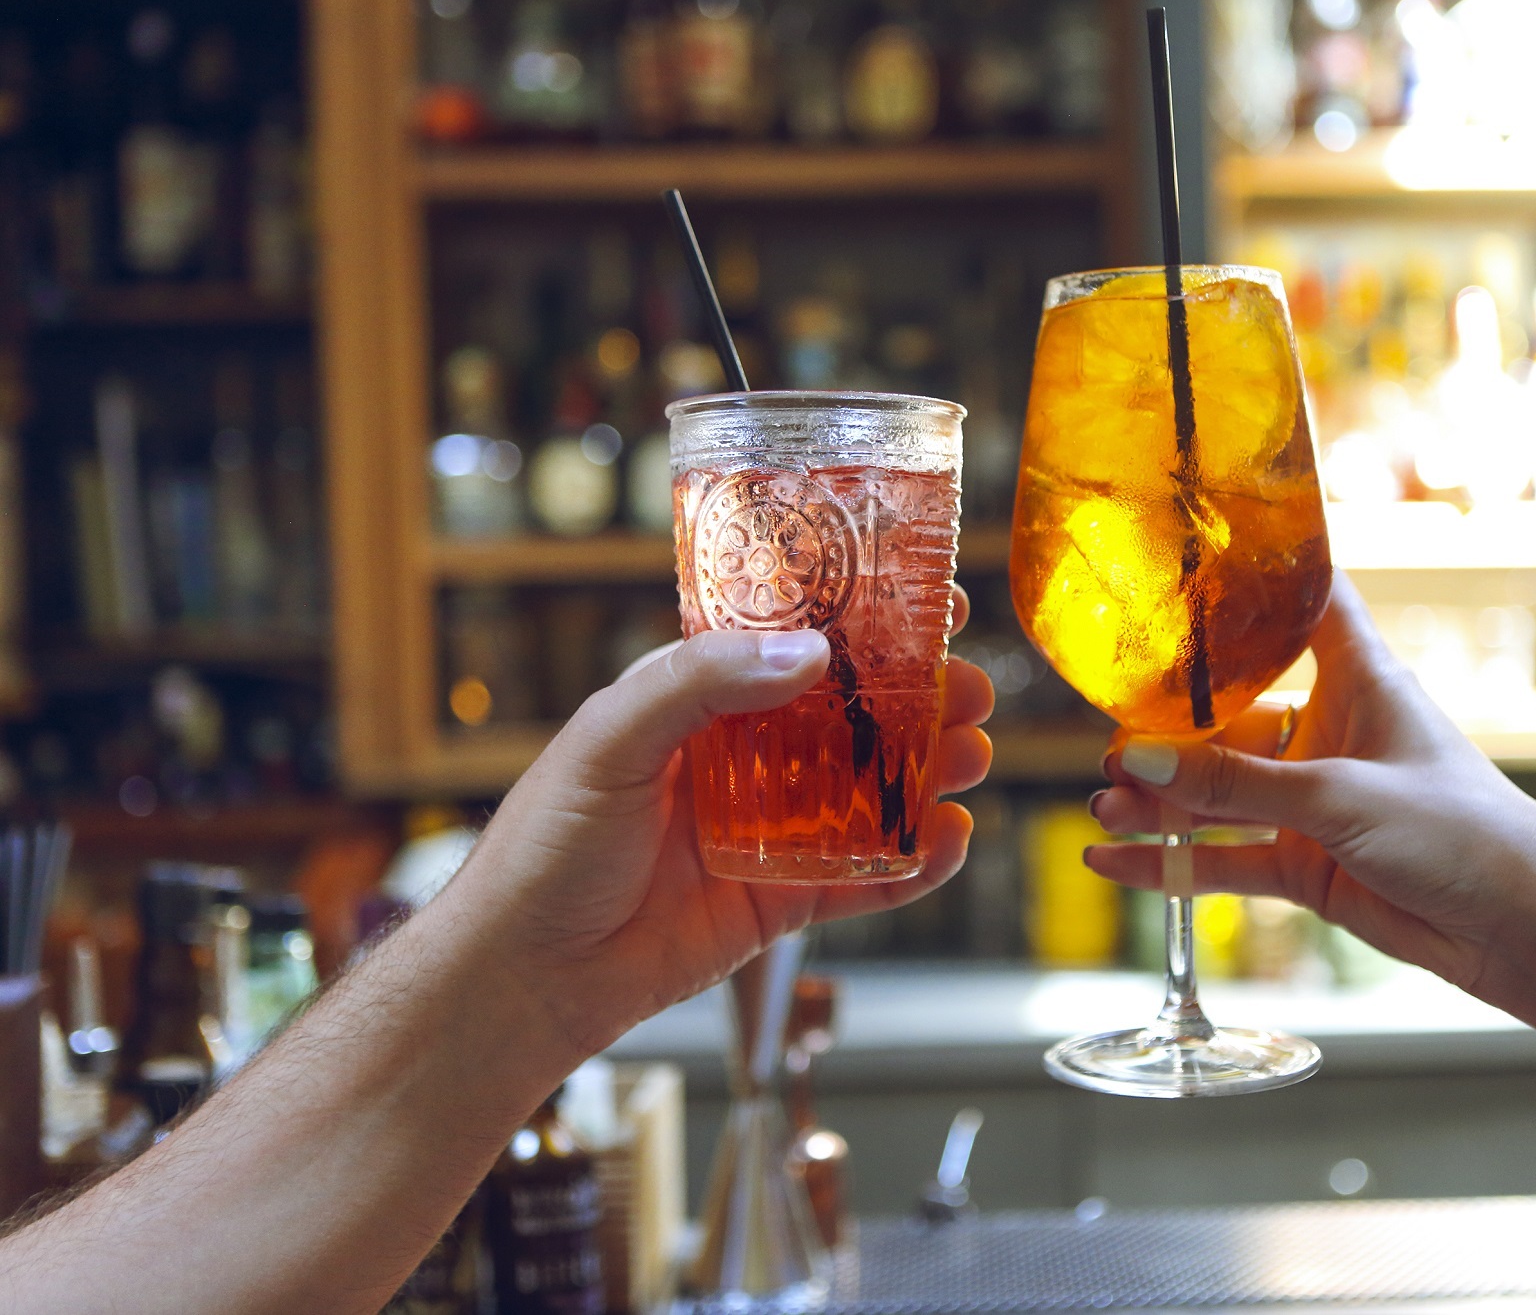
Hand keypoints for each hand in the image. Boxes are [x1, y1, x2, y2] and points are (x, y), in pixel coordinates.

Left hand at [441, 587, 992, 1060]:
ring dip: (930, 773)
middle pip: (854, 717)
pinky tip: (948, 841)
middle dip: (921, 700)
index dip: (865, 619)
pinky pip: (865, 881)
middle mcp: (743, 758)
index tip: (930, 599)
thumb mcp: (611, 736)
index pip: (795, 641)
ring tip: (972, 758)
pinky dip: (914, 864)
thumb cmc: (545, 844)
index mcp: (700, 700)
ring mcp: (769, 832)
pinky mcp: (781, 904)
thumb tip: (810, 652)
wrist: (524, 974)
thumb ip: (703, 682)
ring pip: (872, 794)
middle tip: (970, 691)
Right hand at [1086, 570, 1535, 992]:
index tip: (1188, 559)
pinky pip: (1225, 858)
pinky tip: (1115, 862)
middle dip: (1169, 727)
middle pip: (1233, 712)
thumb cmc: (1462, 833)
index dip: (1255, 577)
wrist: (1519, 930)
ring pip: (1219, 791)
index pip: (1305, 602)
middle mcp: (1330, 730)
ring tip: (1105, 804)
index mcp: (1360, 679)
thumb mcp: (1339, 797)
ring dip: (1162, 799)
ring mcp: (1315, 801)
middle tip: (1110, 740)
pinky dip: (1172, 863)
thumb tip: (1133, 758)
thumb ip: (1232, 783)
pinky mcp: (1307, 865)